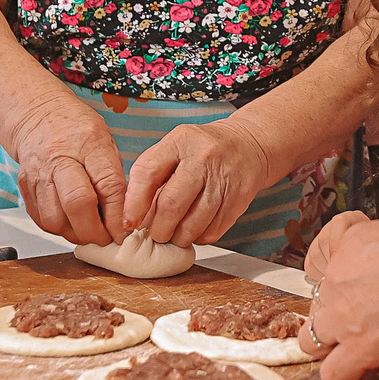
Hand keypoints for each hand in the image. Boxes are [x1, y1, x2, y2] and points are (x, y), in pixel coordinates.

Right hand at [5, 97, 127, 245]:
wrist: (37, 116)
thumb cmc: (77, 129)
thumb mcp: (106, 142)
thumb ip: (114, 176)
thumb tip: (123, 217)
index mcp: (89, 144)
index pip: (108, 186)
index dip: (117, 216)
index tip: (124, 231)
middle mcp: (61, 160)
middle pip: (77, 205)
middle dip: (95, 232)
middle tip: (106, 239)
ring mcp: (39, 175)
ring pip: (55, 219)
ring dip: (75, 234)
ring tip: (88, 231)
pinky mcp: (25, 188)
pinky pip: (41, 220)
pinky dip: (59, 229)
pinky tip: (70, 223)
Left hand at [122, 113, 275, 247]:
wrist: (249, 145)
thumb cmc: (203, 150)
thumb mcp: (175, 147)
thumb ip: (154, 176)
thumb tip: (134, 217)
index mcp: (180, 141)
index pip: (148, 172)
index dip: (134, 203)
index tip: (129, 223)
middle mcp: (203, 158)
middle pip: (172, 204)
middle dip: (158, 229)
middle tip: (156, 234)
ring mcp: (223, 179)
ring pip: (193, 224)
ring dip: (178, 237)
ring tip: (174, 235)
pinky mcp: (239, 199)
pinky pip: (212, 231)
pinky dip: (198, 237)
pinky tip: (195, 229)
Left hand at [298, 211, 378, 379]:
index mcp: (352, 242)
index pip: (321, 261)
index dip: (341, 277)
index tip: (361, 282)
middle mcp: (339, 276)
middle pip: (319, 302)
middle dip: (339, 312)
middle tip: (367, 318)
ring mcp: (345, 314)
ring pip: (313, 340)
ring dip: (333, 344)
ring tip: (357, 347)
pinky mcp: (361, 347)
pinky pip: (333, 372)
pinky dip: (346, 373)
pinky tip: (365, 367)